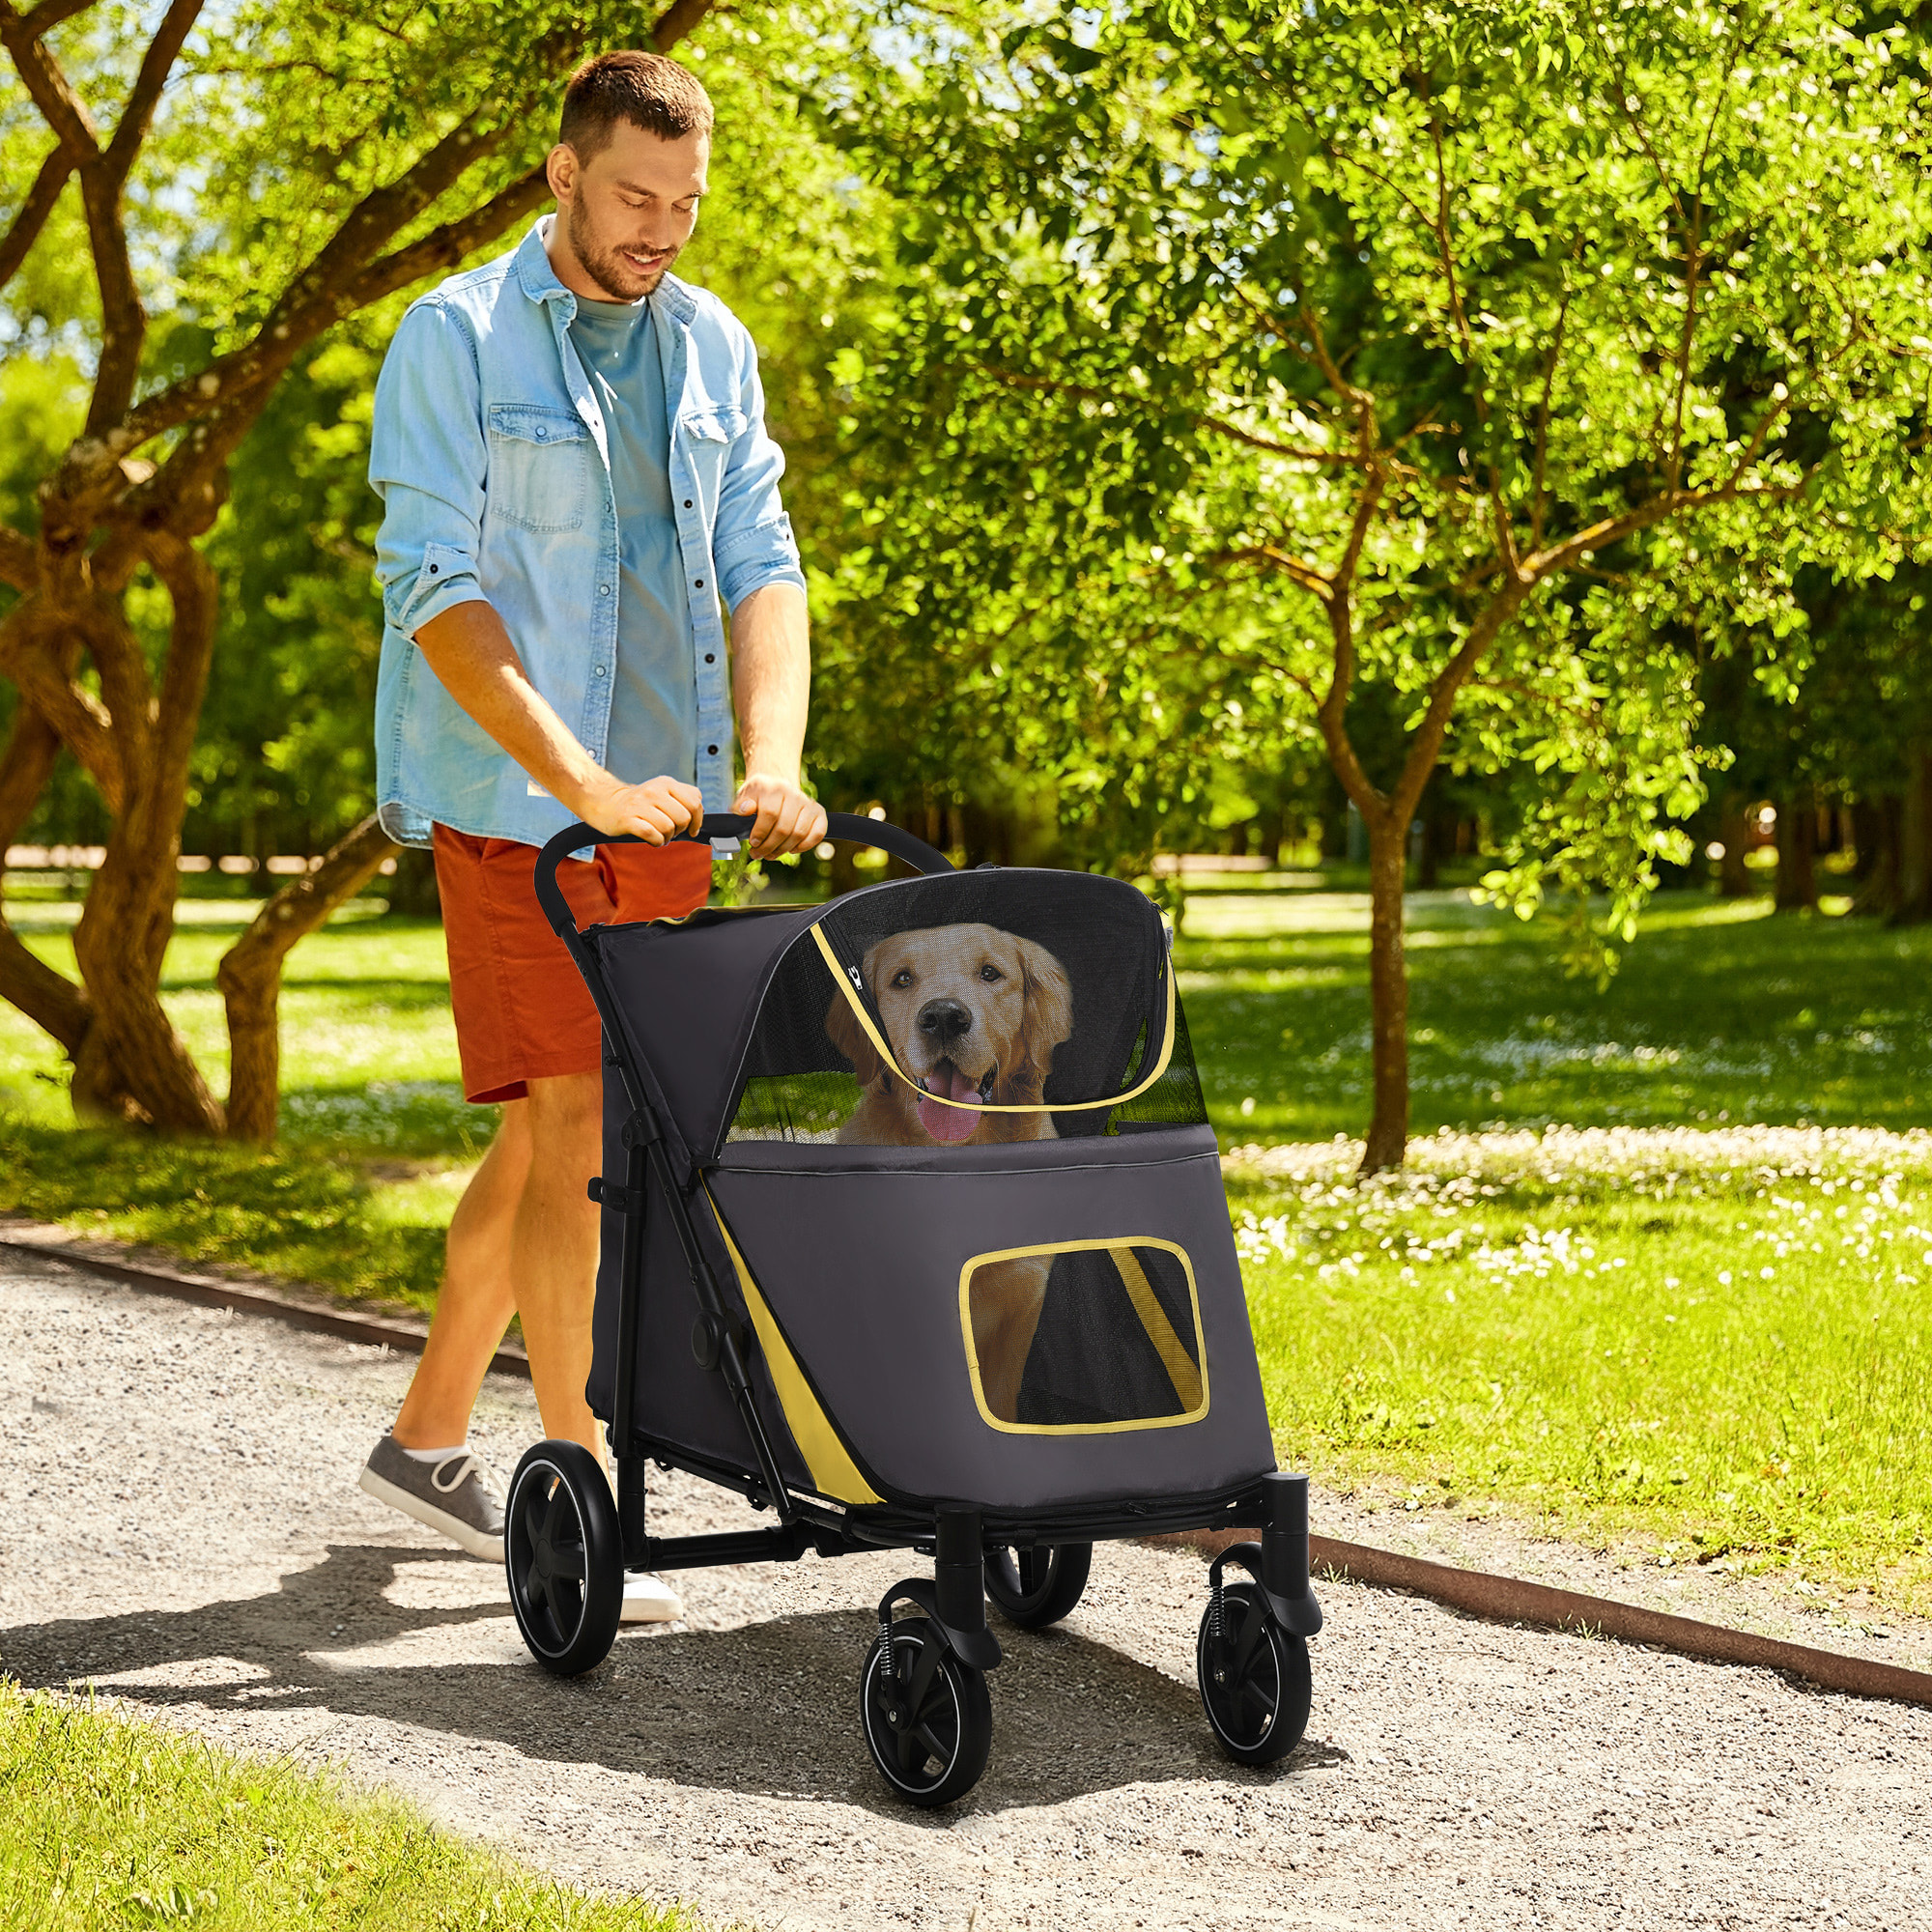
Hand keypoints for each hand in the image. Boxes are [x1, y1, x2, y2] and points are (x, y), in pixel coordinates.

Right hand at [580, 773, 702, 844]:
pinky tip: (652, 839)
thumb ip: (684, 797)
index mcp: (666, 783)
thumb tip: (701, 813)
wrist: (607, 804)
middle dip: (680, 830)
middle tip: (670, 831)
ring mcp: (640, 804)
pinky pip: (653, 835)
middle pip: (683, 818)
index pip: (695, 802)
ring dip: (667, 838)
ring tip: (659, 834)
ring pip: (669, 828)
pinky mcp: (628, 819)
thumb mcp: (664, 792)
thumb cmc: (640, 803)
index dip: (697, 820)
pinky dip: (657, 842)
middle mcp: (654, 791)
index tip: (691, 828)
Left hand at [732, 772, 827, 858]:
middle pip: (784, 828)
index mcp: (775, 788)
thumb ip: (741, 805)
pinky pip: (817, 834)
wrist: (776, 786)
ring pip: (799, 834)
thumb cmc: (758, 796)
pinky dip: (805, 846)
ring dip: (783, 849)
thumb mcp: (745, 797)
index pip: (770, 813)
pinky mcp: (819, 813)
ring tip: (771, 854)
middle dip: (769, 846)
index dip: (760, 832)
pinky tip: (791, 849)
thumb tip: (745, 810)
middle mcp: (794, 794)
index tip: (753, 843)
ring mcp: (808, 803)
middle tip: (758, 853)